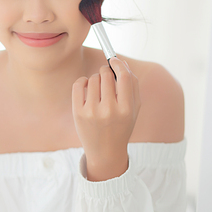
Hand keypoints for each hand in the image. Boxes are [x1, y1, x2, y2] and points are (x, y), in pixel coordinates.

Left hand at [72, 57, 140, 180]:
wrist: (105, 151)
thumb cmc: (121, 126)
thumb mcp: (133, 109)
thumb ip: (132, 85)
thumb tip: (120, 62)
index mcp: (126, 109)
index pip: (124, 77)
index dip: (118, 64)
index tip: (114, 59)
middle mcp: (109, 110)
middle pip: (106, 75)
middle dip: (106, 71)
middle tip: (106, 76)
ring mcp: (92, 112)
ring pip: (92, 79)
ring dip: (95, 79)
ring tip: (98, 90)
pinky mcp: (78, 113)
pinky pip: (78, 84)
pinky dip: (82, 81)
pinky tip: (86, 86)